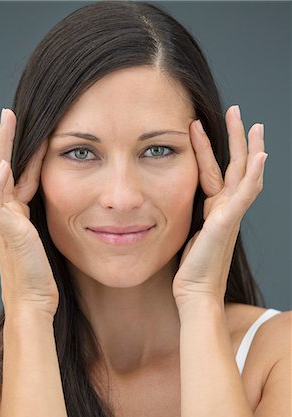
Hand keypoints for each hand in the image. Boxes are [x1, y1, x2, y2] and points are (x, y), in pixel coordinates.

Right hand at [0, 108, 58, 318]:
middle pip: (1, 168)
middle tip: (8, 114)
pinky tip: (2, 166)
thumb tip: (54, 208)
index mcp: (15, 213)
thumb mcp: (40, 240)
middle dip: (5, 141)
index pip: (16, 174)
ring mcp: (3, 222)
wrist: (32, 300)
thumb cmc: (39, 274)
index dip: (19, 151)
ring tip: (1, 128)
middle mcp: (5, 213)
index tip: (22, 129)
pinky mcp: (8, 232)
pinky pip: (0, 203)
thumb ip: (41, 221)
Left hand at [173, 105, 266, 309]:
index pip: (213, 170)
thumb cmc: (190, 268)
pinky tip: (260, 157)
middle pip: (235, 165)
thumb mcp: (185, 233)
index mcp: (214, 208)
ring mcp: (230, 215)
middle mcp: (225, 208)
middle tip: (237, 111)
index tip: (197, 125)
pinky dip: (255, 176)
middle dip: (236, 138)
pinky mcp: (228, 223)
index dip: (207, 148)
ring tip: (252, 124)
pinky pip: (244, 195)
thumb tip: (169, 205)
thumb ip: (186, 217)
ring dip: (248, 148)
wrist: (195, 292)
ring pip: (244, 174)